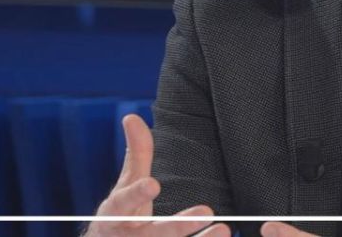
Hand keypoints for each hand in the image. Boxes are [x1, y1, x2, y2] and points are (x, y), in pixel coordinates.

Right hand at [86, 114, 228, 236]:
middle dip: (179, 226)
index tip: (154, 185)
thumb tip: (132, 116)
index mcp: (117, 215)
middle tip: (207, 211)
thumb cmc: (121, 217)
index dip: (138, 195)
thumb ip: (135, 155)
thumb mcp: (125, 186)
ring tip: (225, 230)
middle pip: (156, 234)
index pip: (125, 204)